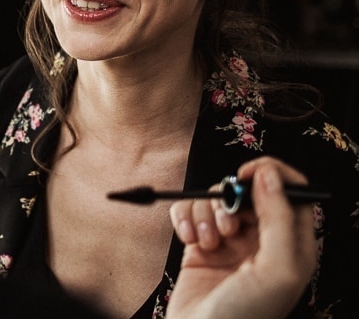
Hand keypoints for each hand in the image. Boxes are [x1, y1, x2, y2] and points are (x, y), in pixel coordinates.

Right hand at [165, 157, 316, 318]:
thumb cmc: (245, 316)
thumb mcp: (277, 270)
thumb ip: (279, 219)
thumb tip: (268, 176)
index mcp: (292, 245)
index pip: (292, 191)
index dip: (271, 174)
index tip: (247, 173)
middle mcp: (262, 240)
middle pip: (247, 191)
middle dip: (230, 198)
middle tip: (226, 222)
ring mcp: (229, 242)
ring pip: (215, 198)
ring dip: (205, 212)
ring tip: (206, 242)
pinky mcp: (198, 245)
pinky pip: (189, 211)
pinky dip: (184, 218)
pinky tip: (188, 239)